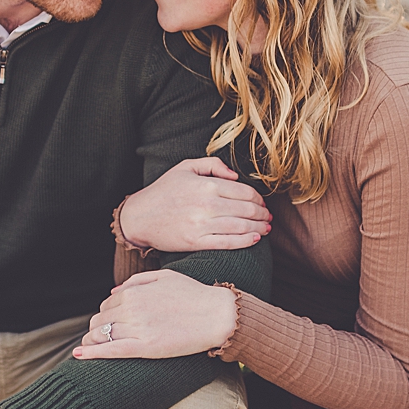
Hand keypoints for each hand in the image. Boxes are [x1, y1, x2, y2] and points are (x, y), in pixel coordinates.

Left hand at [72, 270, 236, 359]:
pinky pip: (111, 350)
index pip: (106, 306)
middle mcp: (131, 308)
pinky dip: (92, 353)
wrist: (217, 315)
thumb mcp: (164, 277)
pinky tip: (80, 355)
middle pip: (99, 321)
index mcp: (133, 292)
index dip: (106, 316)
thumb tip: (112, 292)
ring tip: (91, 348)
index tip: (110, 324)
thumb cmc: (194, 295)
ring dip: (92, 341)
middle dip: (97, 329)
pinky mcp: (145, 347)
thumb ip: (136, 282)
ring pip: (101, 335)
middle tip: (101, 338)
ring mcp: (137, 328)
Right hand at [119, 157, 268, 253]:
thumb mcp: (186, 167)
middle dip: (263, 214)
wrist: (139, 216)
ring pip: (241, 227)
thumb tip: (235, 175)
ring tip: (266, 229)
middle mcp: (207, 205)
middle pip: (247, 210)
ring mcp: (202, 225)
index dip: (259, 199)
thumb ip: (213, 165)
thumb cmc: (163, 191)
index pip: (244, 192)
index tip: (263, 204)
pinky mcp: (196, 242)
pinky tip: (256, 239)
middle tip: (269, 218)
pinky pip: (228, 243)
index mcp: (207, 184)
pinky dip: (246, 241)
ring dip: (259, 228)